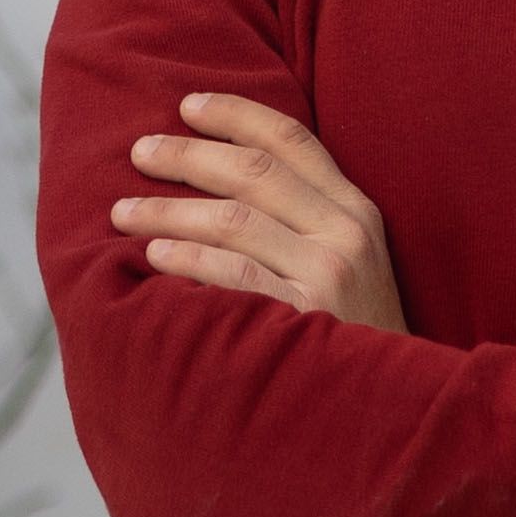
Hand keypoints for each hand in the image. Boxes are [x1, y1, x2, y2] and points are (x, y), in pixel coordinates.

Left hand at [108, 93, 406, 330]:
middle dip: (188, 155)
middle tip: (140, 151)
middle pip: (254, 171)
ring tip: (124, 213)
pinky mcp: (306, 319)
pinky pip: (233, 274)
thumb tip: (223, 173)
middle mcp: (346, 236)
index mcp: (356, 212)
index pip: (293, 140)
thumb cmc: (354, 337)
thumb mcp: (352, 265)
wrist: (391, 411)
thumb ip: (306, 220)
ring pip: (234, 219)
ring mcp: (329, 277)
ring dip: (169, 209)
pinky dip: (188, 257)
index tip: (187, 105)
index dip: (236, 114)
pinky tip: (154, 254)